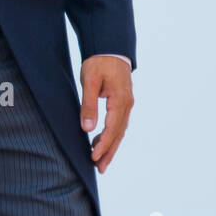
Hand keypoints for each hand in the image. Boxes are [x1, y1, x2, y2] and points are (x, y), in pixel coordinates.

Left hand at [80, 55, 133, 173]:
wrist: (110, 47)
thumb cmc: (98, 62)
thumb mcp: (89, 81)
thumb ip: (88, 104)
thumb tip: (87, 128)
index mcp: (120, 100)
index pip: (112, 128)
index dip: (103, 145)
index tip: (93, 158)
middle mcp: (127, 105)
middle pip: (119, 134)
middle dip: (109, 152)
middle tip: (99, 169)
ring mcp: (127, 104)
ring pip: (120, 131)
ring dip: (111, 146)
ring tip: (100, 162)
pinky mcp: (123, 102)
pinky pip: (119, 124)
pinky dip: (111, 136)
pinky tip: (101, 142)